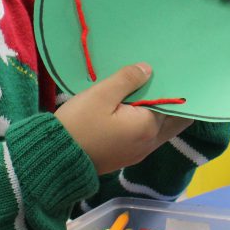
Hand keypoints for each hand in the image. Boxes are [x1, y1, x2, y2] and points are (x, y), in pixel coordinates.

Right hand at [55, 63, 192, 174]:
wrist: (55, 160)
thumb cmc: (79, 125)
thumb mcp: (101, 95)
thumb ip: (127, 79)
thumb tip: (148, 69)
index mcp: (147, 127)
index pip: (175, 107)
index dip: (175, 90)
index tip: (169, 74)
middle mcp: (149, 143)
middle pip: (174, 122)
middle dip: (171, 103)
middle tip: (160, 82)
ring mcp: (138, 153)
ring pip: (159, 130)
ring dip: (157, 113)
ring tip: (144, 91)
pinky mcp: (126, 157)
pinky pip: (145, 137)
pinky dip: (145, 123)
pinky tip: (132, 108)